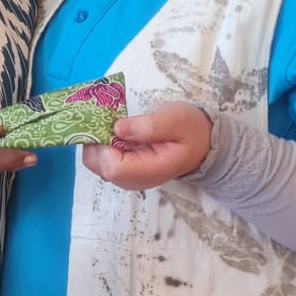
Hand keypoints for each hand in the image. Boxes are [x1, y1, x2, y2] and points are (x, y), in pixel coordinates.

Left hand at [81, 102, 210, 191]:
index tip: (109, 123)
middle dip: (96, 140)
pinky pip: (101, 159)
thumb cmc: (190, 130)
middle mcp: (134, 179)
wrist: (200, 142)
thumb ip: (150, 126)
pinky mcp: (123, 169)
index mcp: (150, 171)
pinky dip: (100, 142)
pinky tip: (111, 128)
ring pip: (96, 163)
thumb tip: (118, 128)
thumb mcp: (176, 120)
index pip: (113, 168)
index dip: (104, 145)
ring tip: (109, 120)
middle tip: (105, 116)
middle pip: (99, 166)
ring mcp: (127, 176)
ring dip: (96, 140)